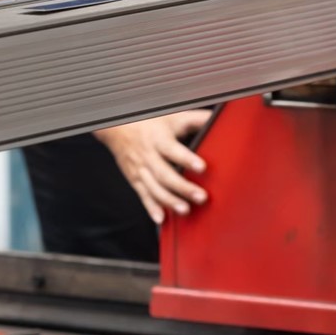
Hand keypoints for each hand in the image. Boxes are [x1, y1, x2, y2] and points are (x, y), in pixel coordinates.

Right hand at [94, 110, 212, 224]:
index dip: (186, 159)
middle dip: (182, 187)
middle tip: (200, 197)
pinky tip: (160, 218)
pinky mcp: (135, 180)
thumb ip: (196, 119)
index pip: (172, 149)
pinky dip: (151, 207)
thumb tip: (219, 119)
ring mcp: (140, 169)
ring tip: (184, 210)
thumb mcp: (172, 116)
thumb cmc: (148, 122)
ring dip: (169, 201)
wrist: (117, 128)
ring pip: (154, 188)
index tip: (201, 167)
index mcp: (158, 138)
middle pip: (164, 173)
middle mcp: (148, 155)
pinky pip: (143, 195)